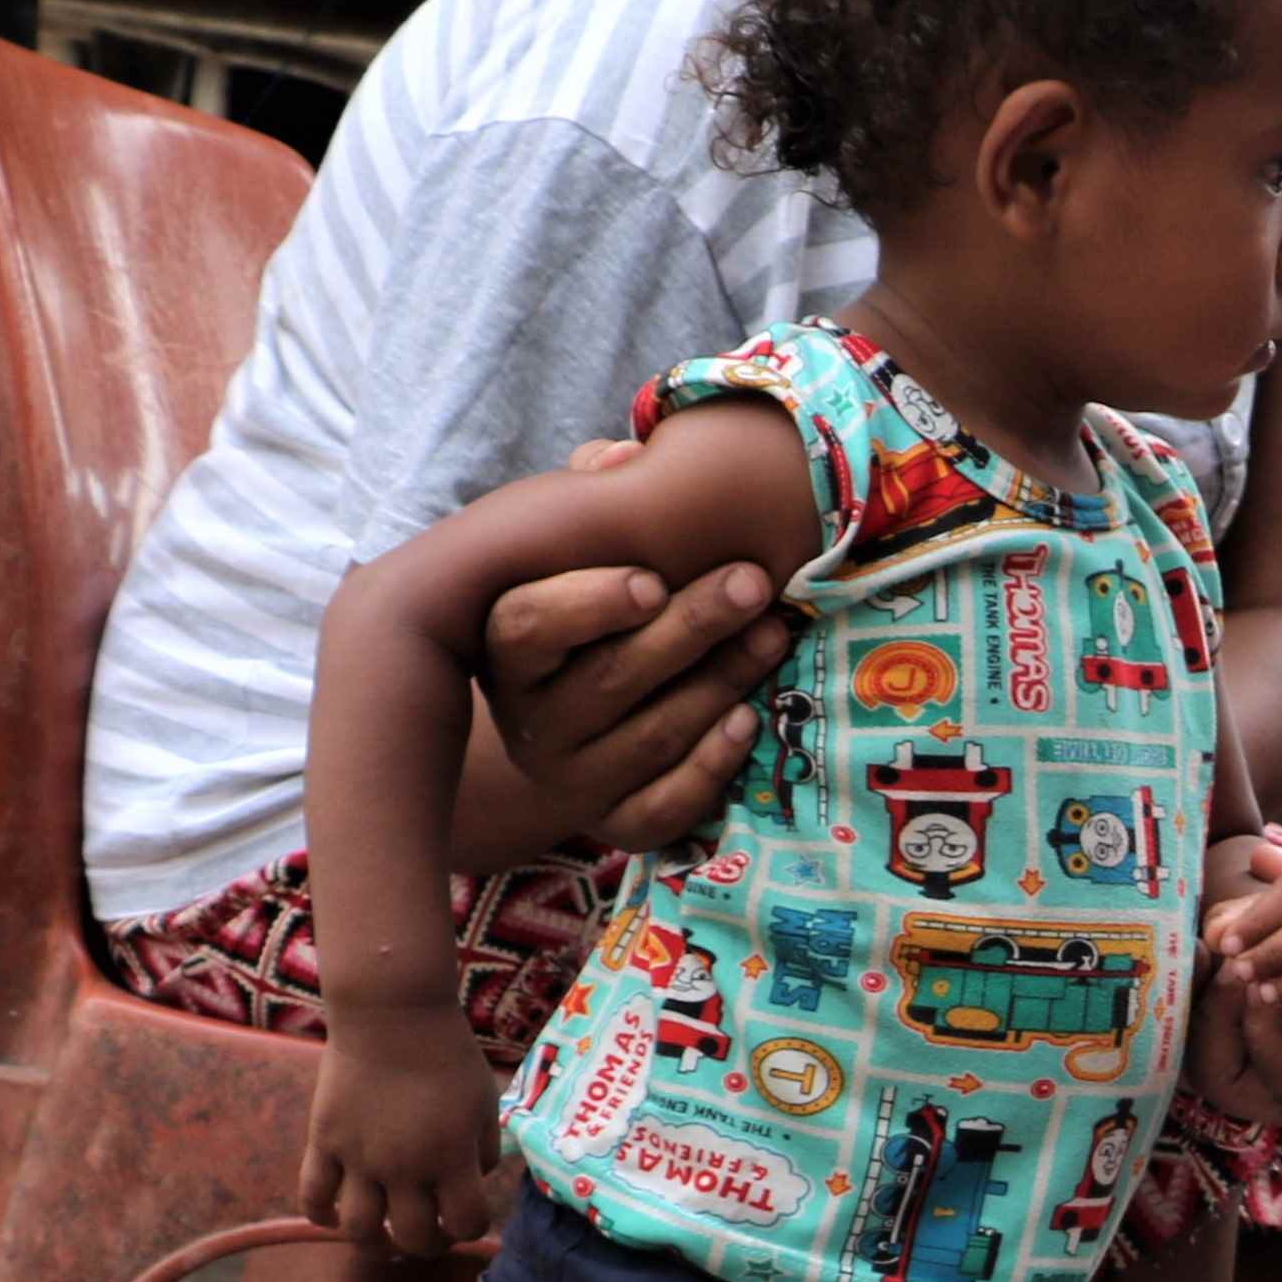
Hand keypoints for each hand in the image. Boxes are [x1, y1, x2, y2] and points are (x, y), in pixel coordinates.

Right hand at [299, 1010, 512, 1257]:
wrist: (391, 1014)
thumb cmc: (447, 1053)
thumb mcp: (486, 1100)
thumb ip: (484, 1147)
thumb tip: (474, 1180)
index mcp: (451, 1158)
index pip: (466, 1224)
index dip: (471, 1229)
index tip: (465, 1218)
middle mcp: (405, 1168)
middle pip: (412, 1237)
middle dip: (426, 1245)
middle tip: (428, 1232)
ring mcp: (359, 1158)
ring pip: (360, 1230)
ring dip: (374, 1243)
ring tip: (382, 1234)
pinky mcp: (324, 1141)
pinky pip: (313, 1195)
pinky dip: (321, 1216)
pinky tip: (333, 1217)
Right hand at [475, 434, 796, 855]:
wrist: (558, 737)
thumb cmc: (578, 625)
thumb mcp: (566, 562)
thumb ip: (588, 506)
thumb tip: (622, 457)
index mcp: (505, 649)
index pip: (527, 627)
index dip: (587, 605)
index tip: (650, 581)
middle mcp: (529, 721)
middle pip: (610, 678)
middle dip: (691, 627)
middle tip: (753, 581)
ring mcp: (570, 779)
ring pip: (652, 736)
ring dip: (722, 681)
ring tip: (776, 633)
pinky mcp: (612, 824)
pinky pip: (664, 806)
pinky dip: (709, 768)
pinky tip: (750, 721)